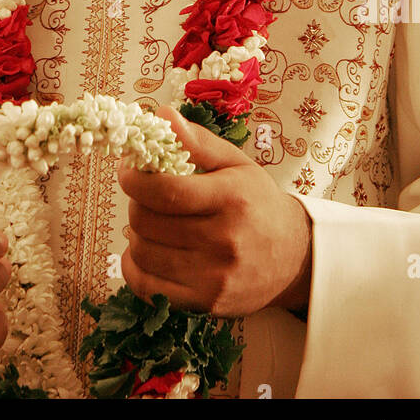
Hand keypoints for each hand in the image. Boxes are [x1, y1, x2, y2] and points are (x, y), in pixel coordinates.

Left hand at [117, 106, 311, 317]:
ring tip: (150, 220)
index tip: (126, 169)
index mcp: (231, 198)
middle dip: (135, 203)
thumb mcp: (236, 163)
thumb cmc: (258, 202)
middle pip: (148, 222)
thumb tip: (162, 115)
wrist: (293, 256)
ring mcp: (214, 277)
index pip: (167, 191)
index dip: (134, 179)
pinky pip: (147, 286)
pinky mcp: (205, 303)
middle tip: (143, 194)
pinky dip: (135, 266)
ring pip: (143, 252)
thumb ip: (198, 141)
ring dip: (136, 232)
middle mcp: (224, 241)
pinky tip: (147, 250)